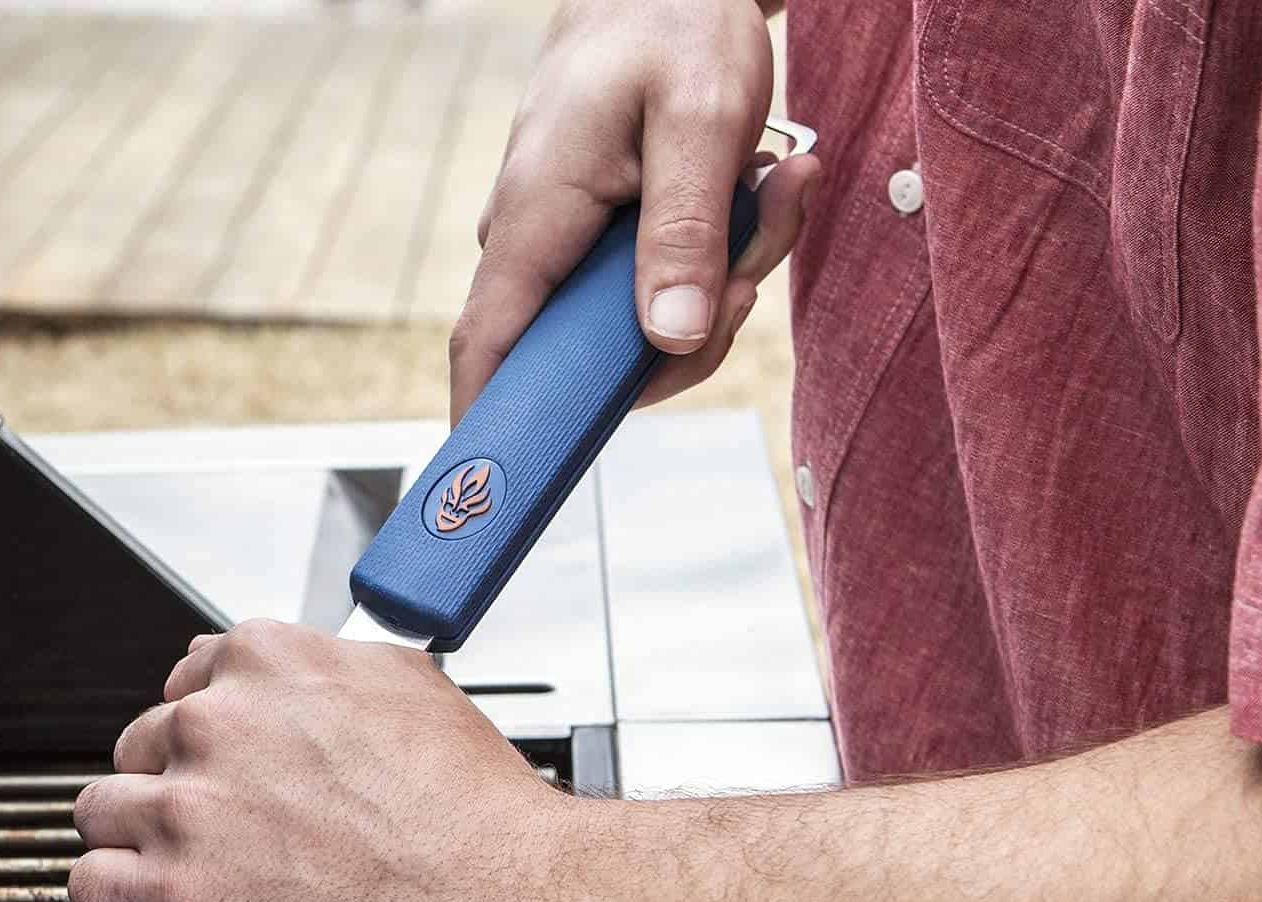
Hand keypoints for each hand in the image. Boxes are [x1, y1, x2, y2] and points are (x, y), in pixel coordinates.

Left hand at [68, 621, 597, 901]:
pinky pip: (93, 887)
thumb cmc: (478, 818)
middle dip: (176, 790)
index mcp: (268, 661)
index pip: (184, 684)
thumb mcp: (410, 687)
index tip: (229, 770)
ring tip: (206, 879)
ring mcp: (189, 809)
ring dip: (142, 846)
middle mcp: (217, 723)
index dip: (208, 738)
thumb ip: (327, 674)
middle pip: (139, 748)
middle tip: (231, 835)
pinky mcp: (175, 895)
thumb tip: (302, 677)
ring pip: (103, 814)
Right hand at [449, 0, 819, 419]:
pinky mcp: (605, 239)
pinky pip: (661, 286)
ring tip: (773, 189)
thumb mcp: (699, 122)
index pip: (488, 348)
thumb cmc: (670, 24)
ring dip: (725, 278)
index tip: (502, 495)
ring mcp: (568, 244)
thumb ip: (684, 232)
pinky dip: (721, 255)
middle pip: (594, 358)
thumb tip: (671, 338)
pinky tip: (760, 190)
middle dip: (693, 330)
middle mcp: (536, 241)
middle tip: (753, 260)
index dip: (491, 429)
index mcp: (536, 217)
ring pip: (643, 324)